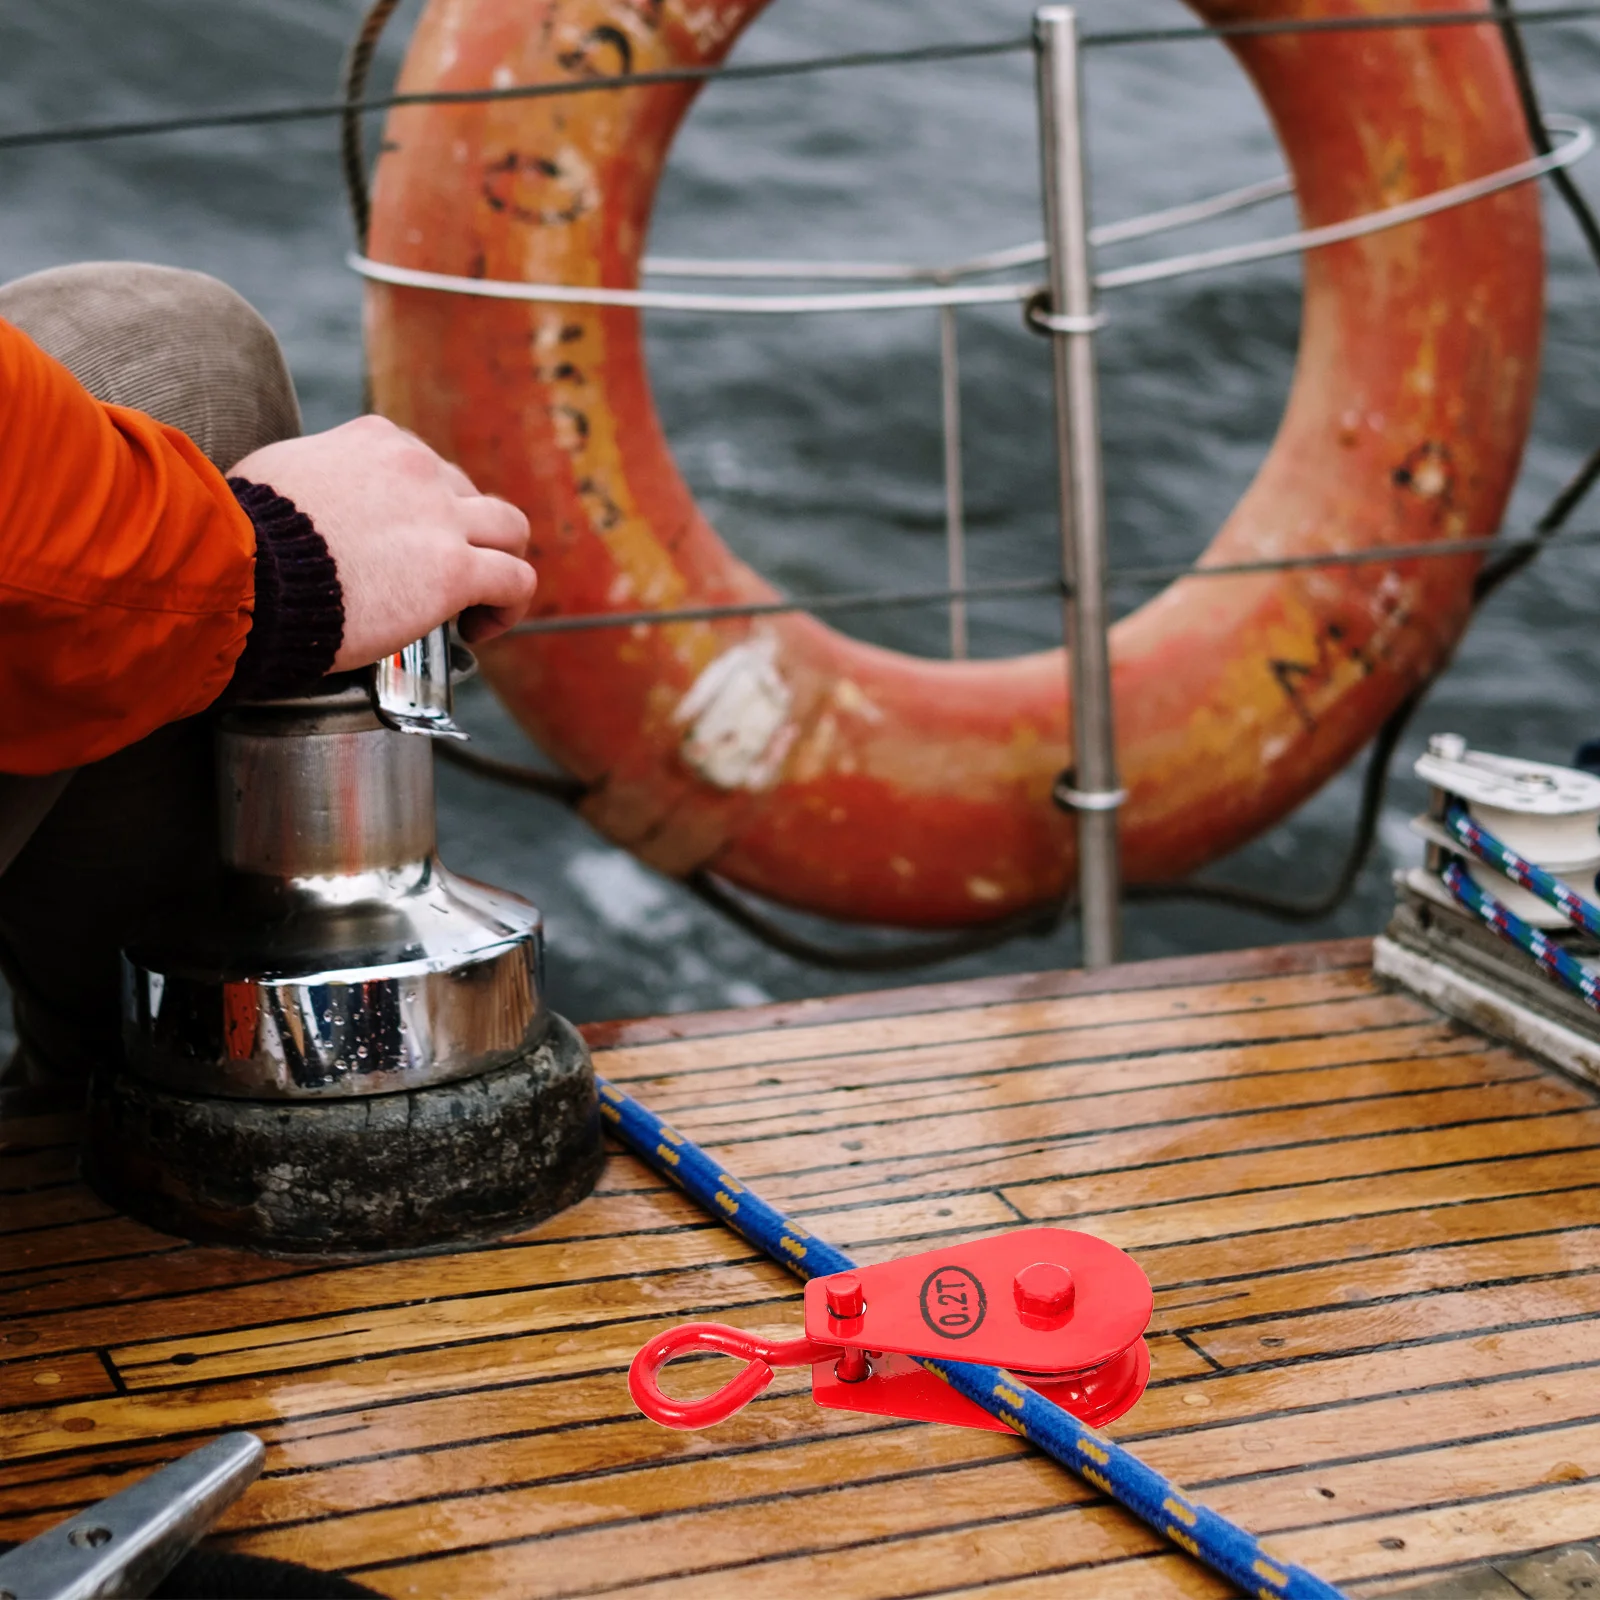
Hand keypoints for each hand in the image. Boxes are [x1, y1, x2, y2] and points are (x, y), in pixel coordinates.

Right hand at [231, 416, 535, 671]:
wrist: (245, 570)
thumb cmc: (241, 534)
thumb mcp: (276, 474)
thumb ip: (312, 480)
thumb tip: (305, 504)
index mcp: (375, 440)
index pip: (423, 466)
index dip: (423, 510)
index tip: (405, 545)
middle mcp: (417, 467)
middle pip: (469, 494)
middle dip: (464, 534)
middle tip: (439, 576)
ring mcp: (441, 518)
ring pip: (510, 529)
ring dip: (502, 562)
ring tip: (479, 603)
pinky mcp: (454, 571)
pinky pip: (515, 581)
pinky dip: (509, 605)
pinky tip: (482, 628)